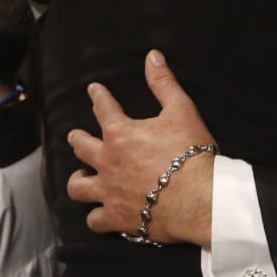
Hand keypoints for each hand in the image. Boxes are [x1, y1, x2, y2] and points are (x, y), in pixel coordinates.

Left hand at [67, 50, 217, 245]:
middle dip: (77, 139)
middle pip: (81, 147)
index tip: (94, 90)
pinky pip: (95, 220)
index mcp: (121, 134)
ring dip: (78, 181)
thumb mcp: (181, 110)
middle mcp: (107, 162)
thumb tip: (152, 56)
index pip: (103, 108)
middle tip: (76, 136)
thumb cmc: (192, 154)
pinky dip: (96, 217)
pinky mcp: (117, 218)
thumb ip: (163, 83)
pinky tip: (98, 214)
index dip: (98, 96)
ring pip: (78, 187)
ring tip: (80, 178)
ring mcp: (109, 192)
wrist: (200, 198)